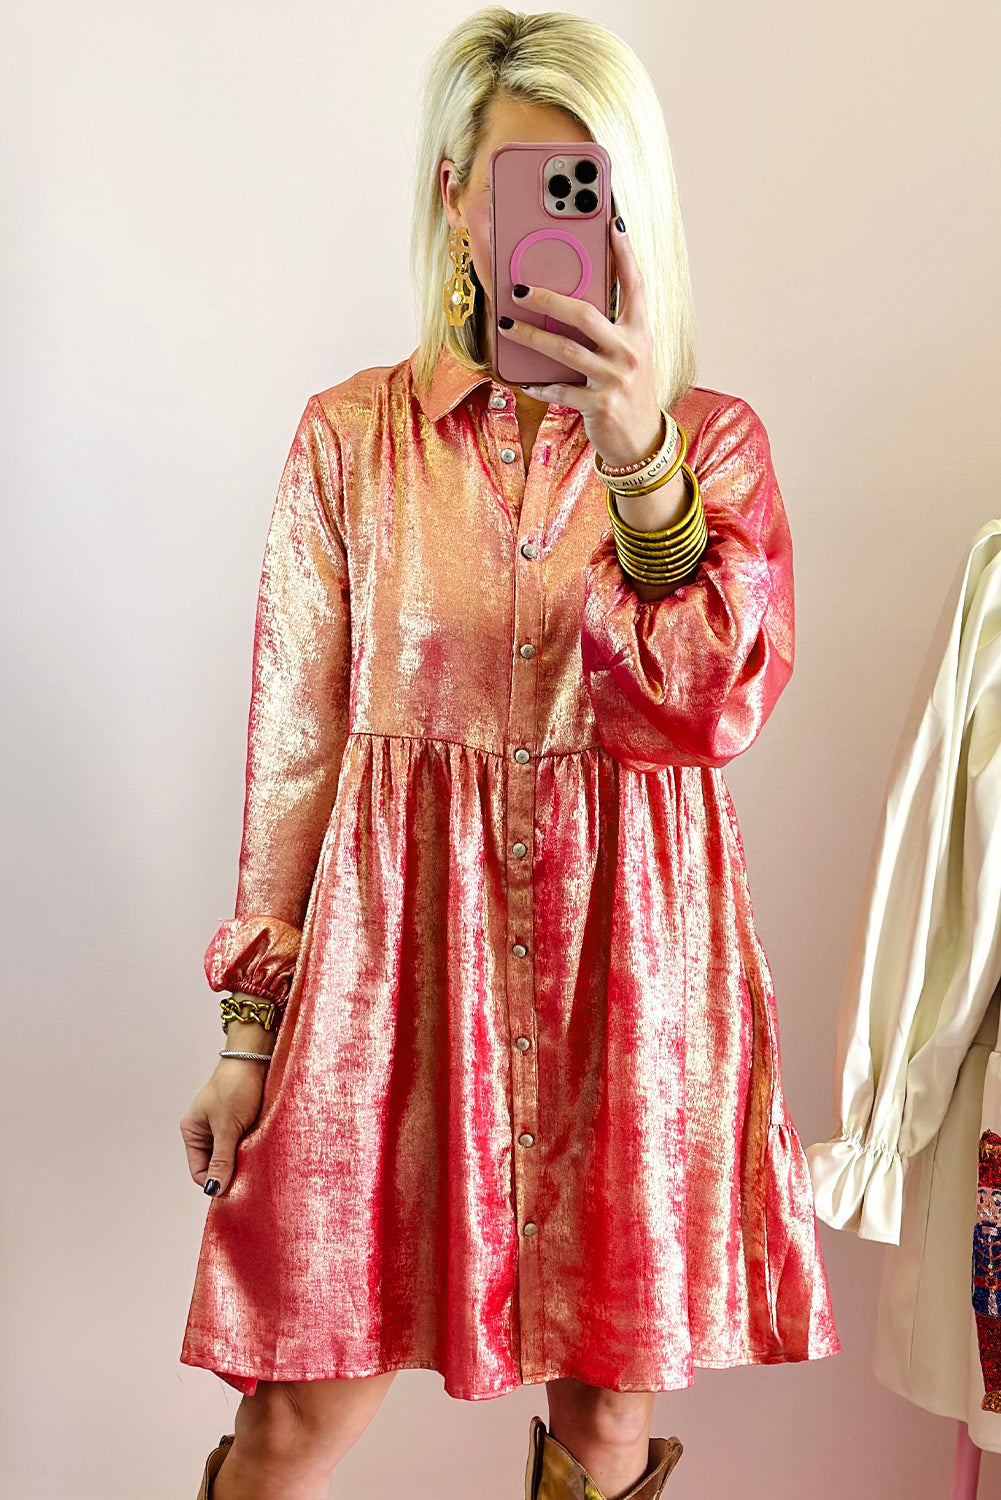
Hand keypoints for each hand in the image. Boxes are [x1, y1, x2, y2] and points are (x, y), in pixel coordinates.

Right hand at [179, 1058, 267, 1196]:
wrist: (255, 1058)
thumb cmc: (235, 1085)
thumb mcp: (227, 1127)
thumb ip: (221, 1159)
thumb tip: (214, 1189)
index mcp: (192, 1131)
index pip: (199, 1170)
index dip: (214, 1182)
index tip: (234, 1191)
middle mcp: (205, 1130)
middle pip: (216, 1164)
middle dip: (230, 1171)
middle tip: (248, 1176)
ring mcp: (223, 1126)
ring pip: (231, 1155)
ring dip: (242, 1160)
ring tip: (255, 1159)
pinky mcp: (240, 1122)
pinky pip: (243, 1144)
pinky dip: (250, 1149)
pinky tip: (260, 1149)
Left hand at [497, 216, 665, 469]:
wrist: (641, 441)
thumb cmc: (628, 391)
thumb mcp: (629, 355)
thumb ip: (609, 329)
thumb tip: (569, 303)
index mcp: (639, 333)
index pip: (634, 285)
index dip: (624, 253)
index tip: (612, 223)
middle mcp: (630, 352)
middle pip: (584, 314)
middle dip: (548, 299)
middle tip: (519, 289)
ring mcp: (615, 379)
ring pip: (564, 350)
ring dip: (531, 337)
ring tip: (507, 326)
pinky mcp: (599, 405)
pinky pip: (560, 390)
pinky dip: (540, 384)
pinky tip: (524, 379)